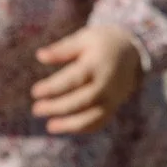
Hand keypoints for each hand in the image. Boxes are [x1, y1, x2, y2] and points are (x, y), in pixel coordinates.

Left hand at [30, 26, 144, 133]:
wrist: (131, 52)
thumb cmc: (101, 43)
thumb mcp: (83, 38)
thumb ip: (63, 49)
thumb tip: (40, 56)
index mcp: (97, 64)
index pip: (74, 79)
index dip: (54, 88)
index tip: (35, 92)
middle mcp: (107, 83)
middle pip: (83, 100)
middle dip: (58, 107)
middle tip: (37, 109)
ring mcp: (112, 97)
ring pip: (93, 116)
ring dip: (71, 124)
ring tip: (50, 126)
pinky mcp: (114, 106)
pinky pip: (100, 121)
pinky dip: (83, 128)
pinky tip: (64, 127)